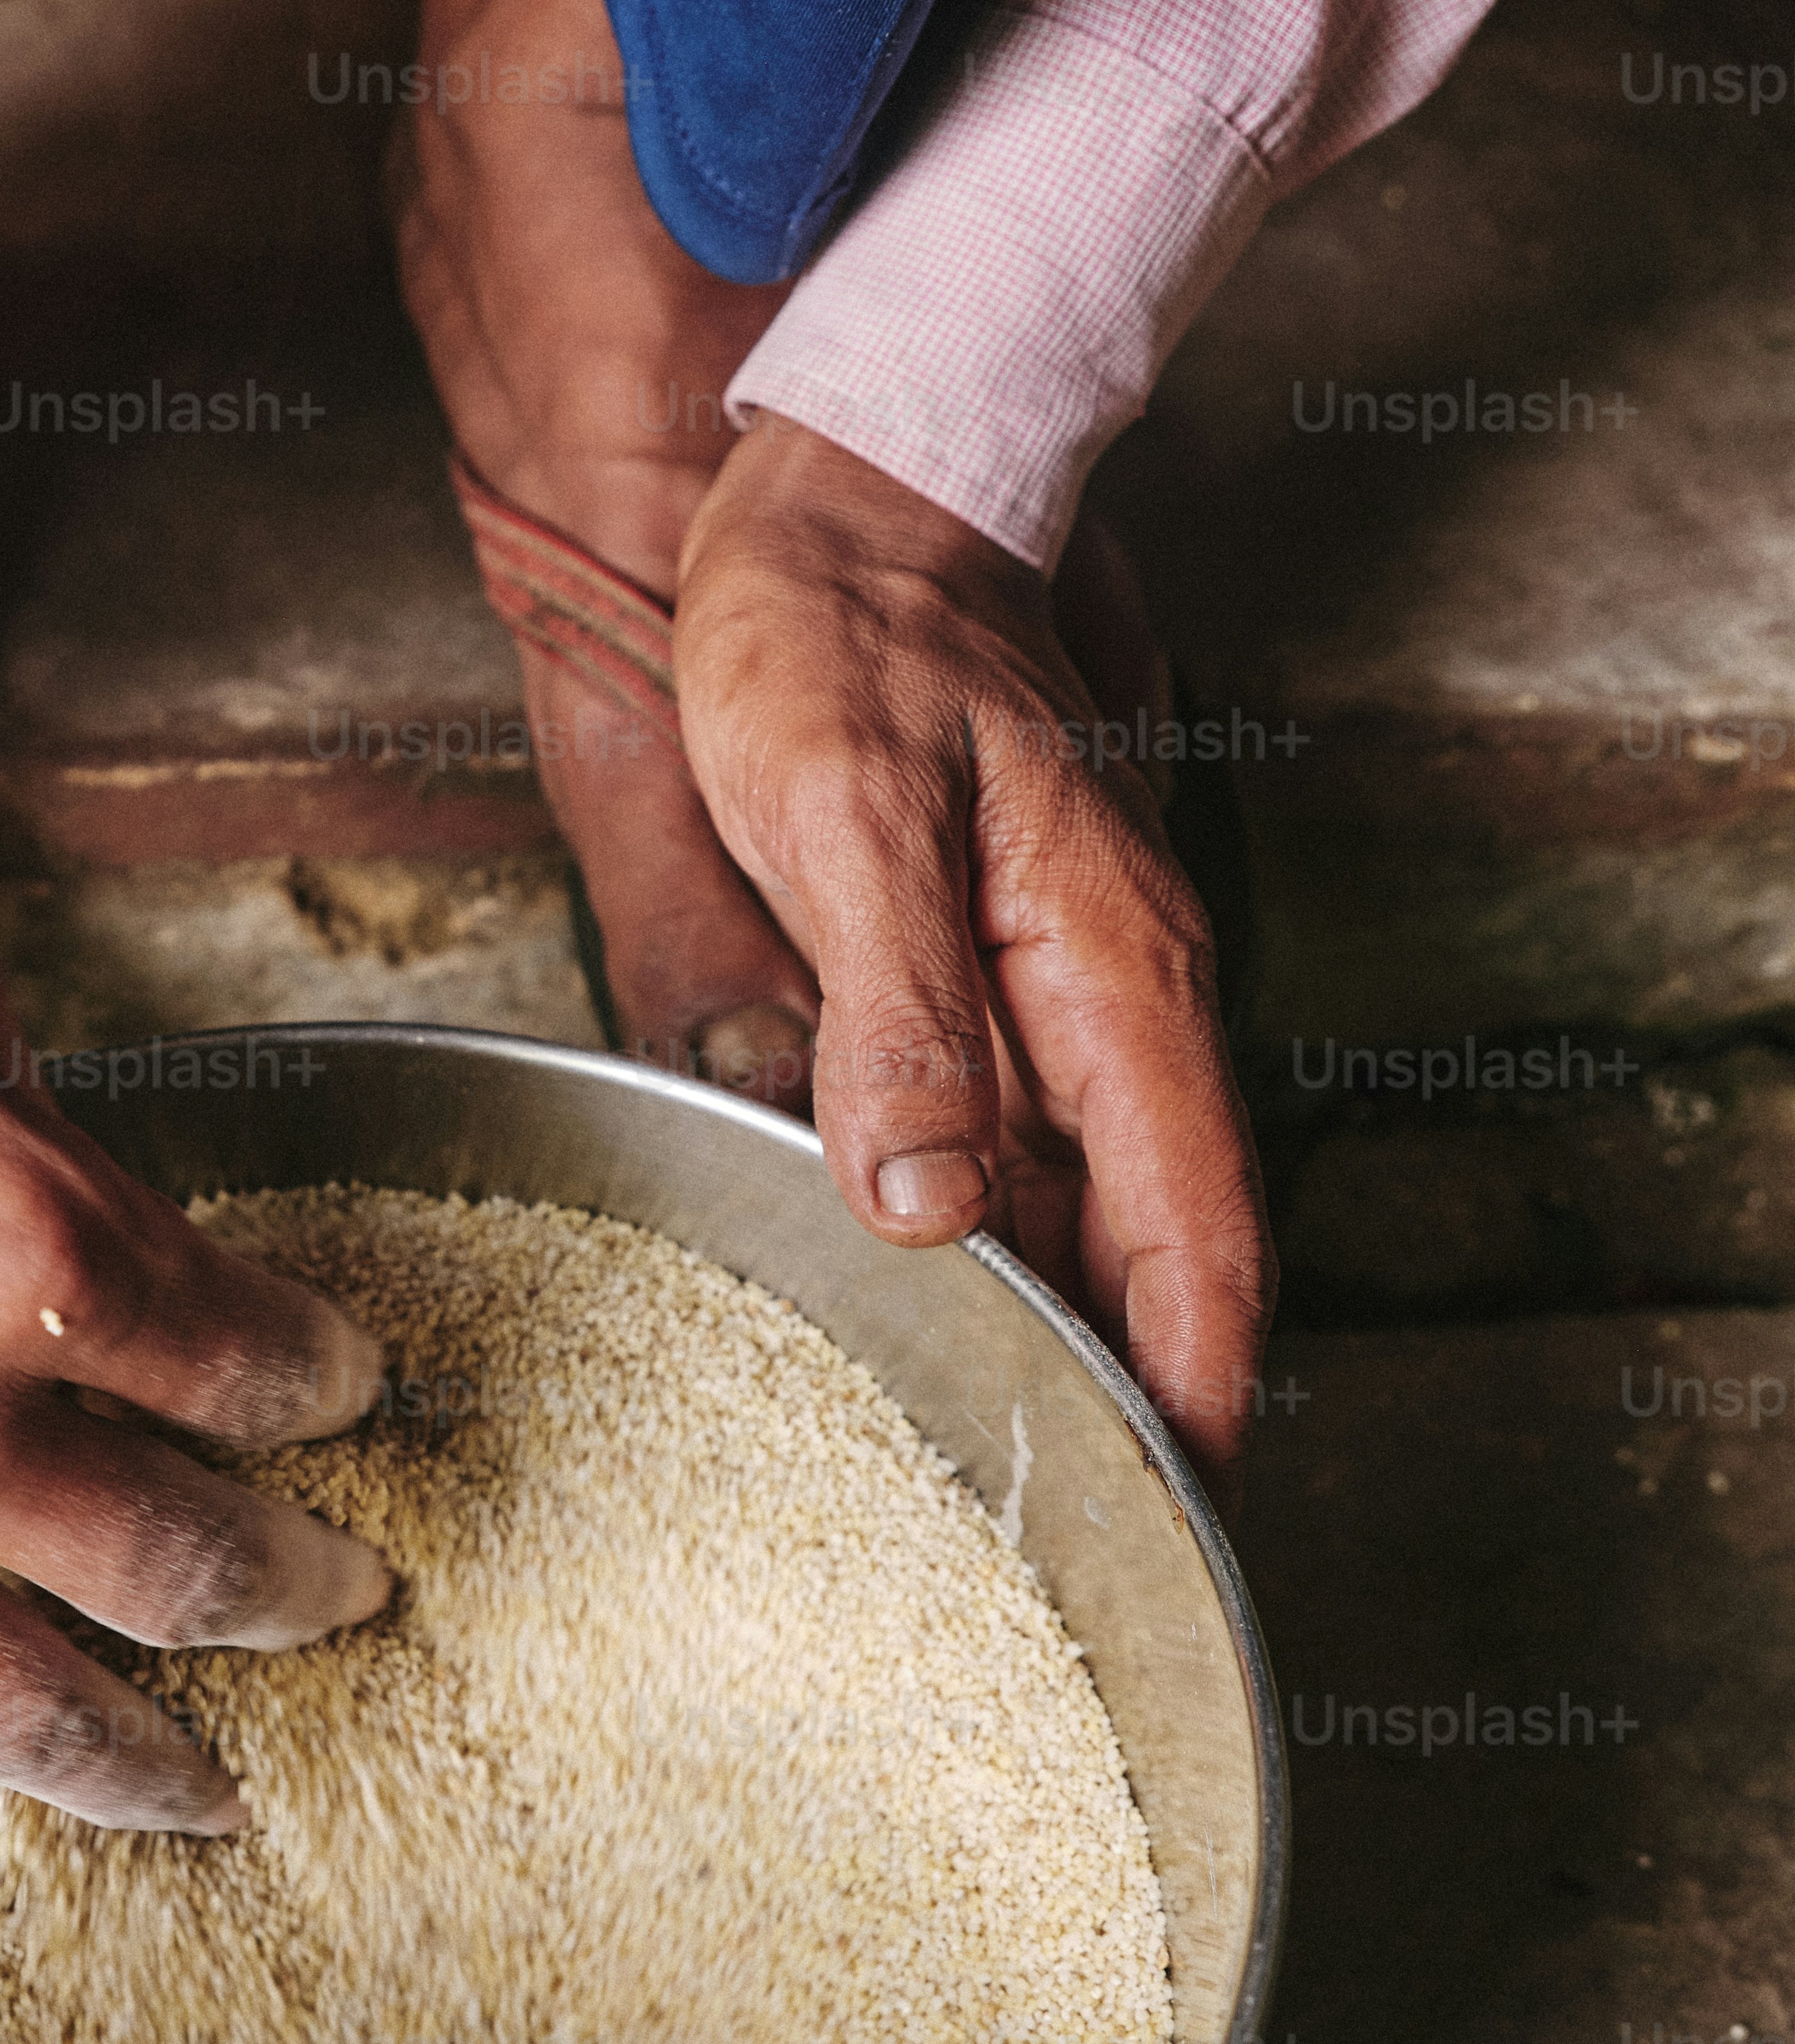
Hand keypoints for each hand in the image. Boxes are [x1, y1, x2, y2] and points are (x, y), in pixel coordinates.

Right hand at [0, 576, 390, 1888]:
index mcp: (12, 1241)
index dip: (315, 1380)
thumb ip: (26, 1129)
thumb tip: (89, 1200)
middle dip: (283, 1595)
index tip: (336, 1391)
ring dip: (135, 1766)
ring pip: (10, 1714)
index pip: (240, 1355)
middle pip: (169, 1567)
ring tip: (201, 1793)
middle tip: (334, 1607)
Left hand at [670, 416, 1274, 1471]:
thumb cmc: (845, 639)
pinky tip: (920, 1299)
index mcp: (1105, 973)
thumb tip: (924, 1201)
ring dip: (1056, 1323)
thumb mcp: (848, 816)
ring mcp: (1048, 992)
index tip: (1180, 1509)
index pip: (1198, 1224)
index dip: (1195, 1377)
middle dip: (1133, 1388)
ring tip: (996, 1465)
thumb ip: (894, 1011)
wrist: (847, 503)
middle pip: (1153, 1239)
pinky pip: (1011, 1139)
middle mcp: (1102, 999)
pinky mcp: (980, 975)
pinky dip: (985, 1233)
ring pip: (1081, 1199)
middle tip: (1073, 1540)